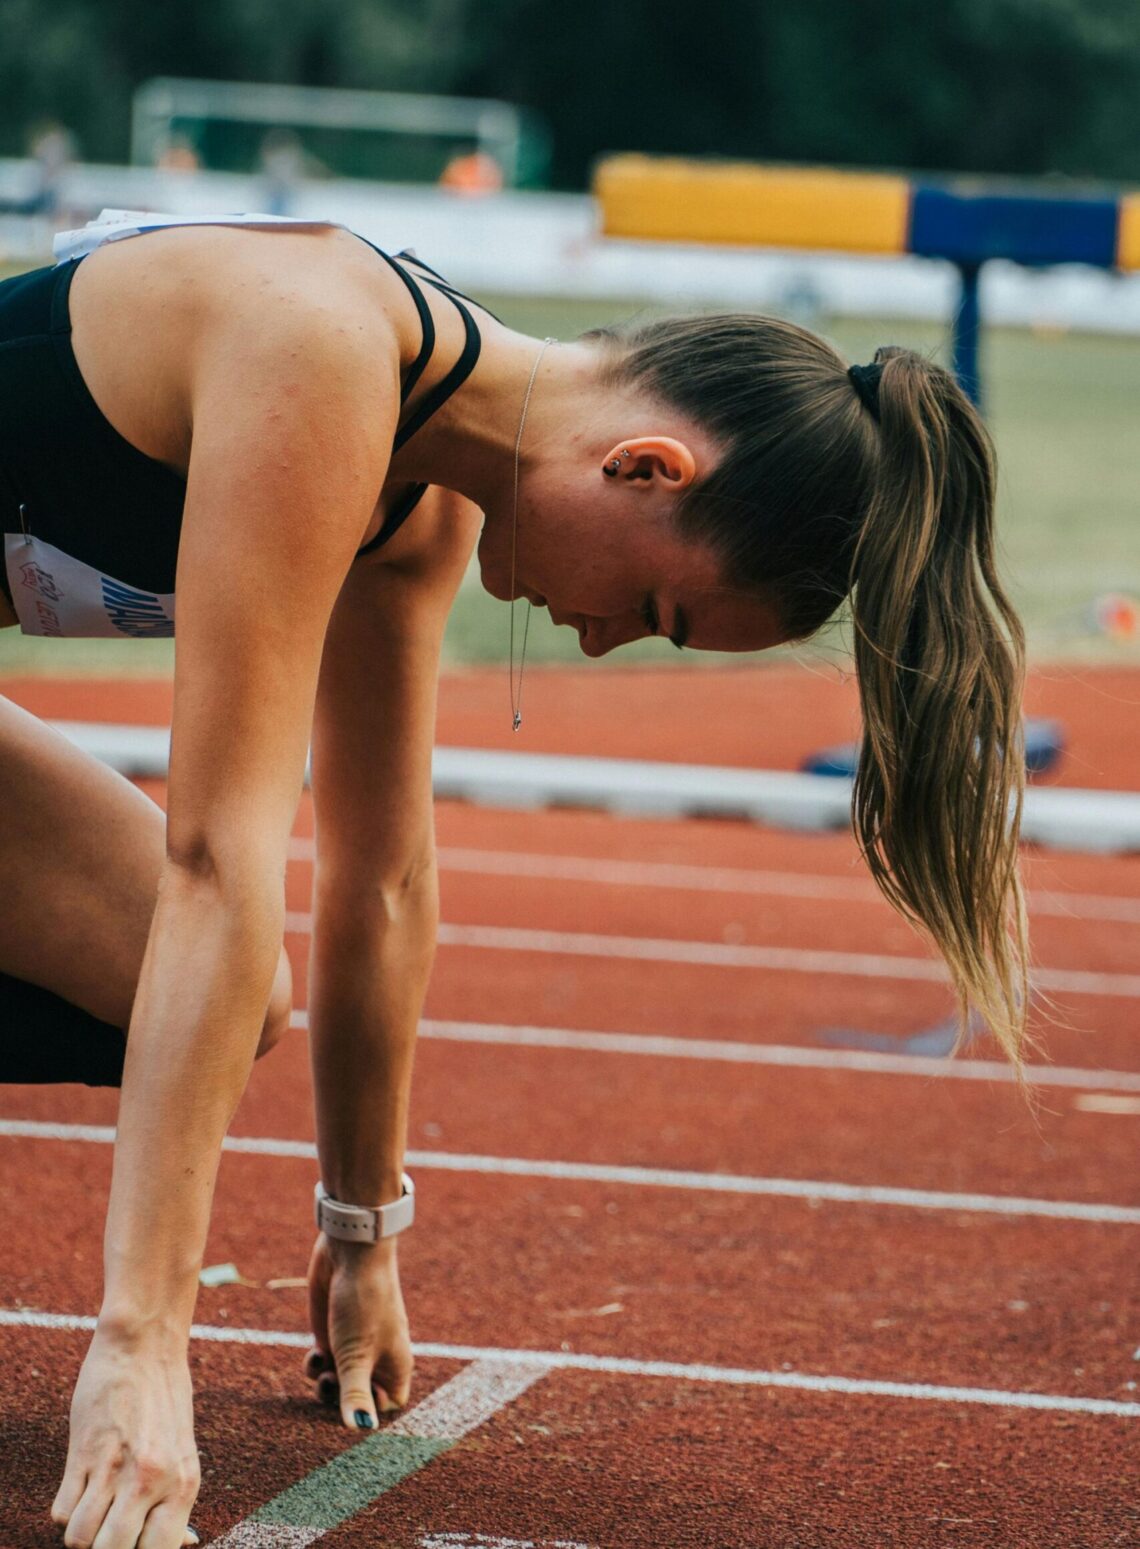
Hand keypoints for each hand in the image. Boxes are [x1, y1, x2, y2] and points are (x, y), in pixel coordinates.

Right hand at [51, 1325, 199, 1547]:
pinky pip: (61, 1512)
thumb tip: (187, 1543)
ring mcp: (115, 1468)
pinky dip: (66, 1508)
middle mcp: (153, 1481)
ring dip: (81, 1529)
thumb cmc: (164, 1401)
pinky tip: (80, 1483)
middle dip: (104, 1545)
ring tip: (93, 1503)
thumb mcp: (183, 1453)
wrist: (143, 1345)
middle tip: (107, 1522)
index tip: (126, 1540)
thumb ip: (175, 1501)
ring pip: (79, 1539)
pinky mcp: (82, 1452)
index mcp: (184, 1485)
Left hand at [304, 1231, 412, 1429]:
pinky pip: (323, 1364)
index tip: (354, 1406)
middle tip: (331, 1385)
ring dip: (326, 1384)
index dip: (372, 1412)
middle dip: (341, 1399)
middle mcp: (375, 1358)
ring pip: (338, 1383)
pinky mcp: (333, 1334)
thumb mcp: (356, 1355)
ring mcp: (353, 1346)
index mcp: (395, 1365)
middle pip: (359, 1398)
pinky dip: (315, 1366)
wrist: (350, 1253)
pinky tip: (314, 1354)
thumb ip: (355, 1394)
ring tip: (323, 1370)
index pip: (389, 1405)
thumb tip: (361, 1428)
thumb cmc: (364, 1303)